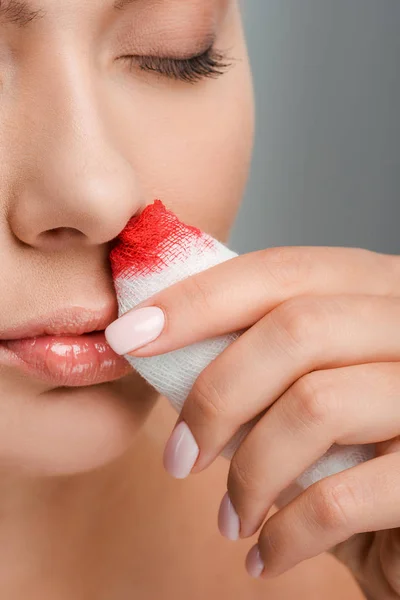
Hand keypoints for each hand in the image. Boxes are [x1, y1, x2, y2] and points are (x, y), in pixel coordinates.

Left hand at [120, 246, 399, 598]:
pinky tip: (266, 554)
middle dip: (216, 396)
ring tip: (232, 517)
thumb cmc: (355, 453)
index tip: (129, 335)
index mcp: (378, 292)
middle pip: (296, 329)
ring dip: (249, 473)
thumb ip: (259, 355)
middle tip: (179, 457)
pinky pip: (342, 496)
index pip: (281, 271)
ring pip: (315, 405)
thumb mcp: (312, 386)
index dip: (197, 299)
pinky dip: (287, 533)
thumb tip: (159, 335)